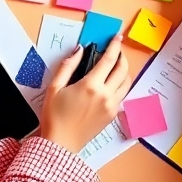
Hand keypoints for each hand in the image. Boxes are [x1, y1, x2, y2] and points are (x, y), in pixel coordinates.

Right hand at [40, 34, 129, 152]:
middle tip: (117, 50)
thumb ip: (68, 66)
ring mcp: (111, 107)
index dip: (115, 45)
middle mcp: (105, 95)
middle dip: (122, 56)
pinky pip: (122, 95)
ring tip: (116, 65)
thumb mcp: (55, 87)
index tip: (117, 37)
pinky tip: (112, 83)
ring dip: (124, 71)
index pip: (109, 60)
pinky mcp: (112, 116)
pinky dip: (121, 85)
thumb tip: (79, 50)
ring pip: (127, 83)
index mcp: (91, 86)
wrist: (60, 145)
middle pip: (123, 70)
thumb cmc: (54, 116)